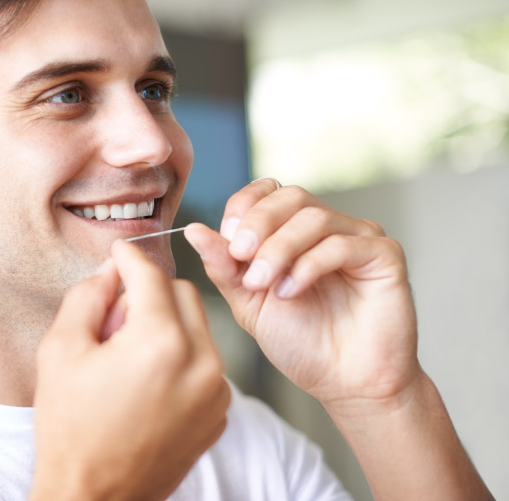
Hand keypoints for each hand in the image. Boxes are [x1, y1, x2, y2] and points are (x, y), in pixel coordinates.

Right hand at [30, 240, 228, 500]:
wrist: (95, 497)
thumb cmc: (71, 428)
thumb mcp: (61, 350)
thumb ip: (88, 296)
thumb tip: (110, 271)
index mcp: (160, 342)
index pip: (151, 275)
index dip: (129, 258)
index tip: (118, 252)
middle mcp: (200, 362)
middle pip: (183, 293)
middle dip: (150, 292)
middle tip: (115, 316)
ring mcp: (215, 391)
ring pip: (199, 326)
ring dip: (168, 323)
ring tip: (129, 353)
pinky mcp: (218, 412)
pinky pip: (205, 362)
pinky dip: (181, 356)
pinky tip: (147, 380)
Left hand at [184, 178, 420, 410]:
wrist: (346, 386)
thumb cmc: (301, 344)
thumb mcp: (248, 302)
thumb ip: (224, 266)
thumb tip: (194, 230)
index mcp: (293, 231)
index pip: (266, 192)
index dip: (243, 207)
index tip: (226, 239)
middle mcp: (327, 227)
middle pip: (290, 196)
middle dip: (258, 224)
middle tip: (241, 256)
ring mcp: (358, 237)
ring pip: (314, 217)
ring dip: (279, 248)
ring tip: (263, 285)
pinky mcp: (384, 255)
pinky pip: (343, 243)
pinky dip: (309, 264)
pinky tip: (291, 291)